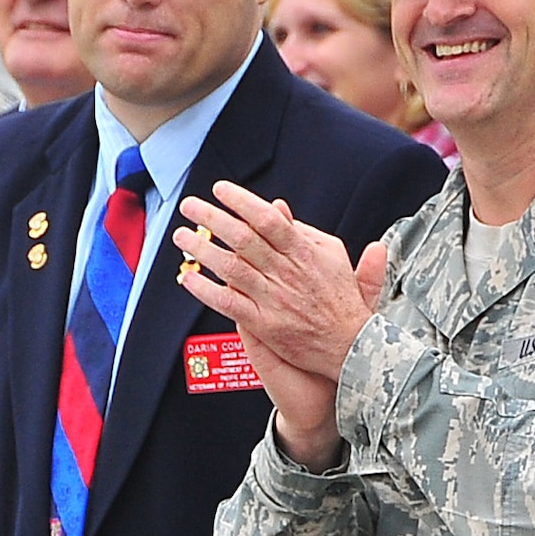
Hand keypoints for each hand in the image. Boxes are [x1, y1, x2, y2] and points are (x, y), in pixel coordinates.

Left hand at [173, 181, 376, 379]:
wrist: (351, 345)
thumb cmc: (342, 299)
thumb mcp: (333, 254)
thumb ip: (302, 230)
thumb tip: (277, 208)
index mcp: (303, 252)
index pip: (267, 218)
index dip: (241, 201)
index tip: (220, 190)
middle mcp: (286, 273)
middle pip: (243, 238)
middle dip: (212, 218)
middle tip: (190, 207)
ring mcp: (274, 299)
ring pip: (231, 268)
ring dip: (202, 249)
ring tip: (183, 237)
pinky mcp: (265, 325)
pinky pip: (229, 303)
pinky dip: (206, 290)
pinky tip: (189, 278)